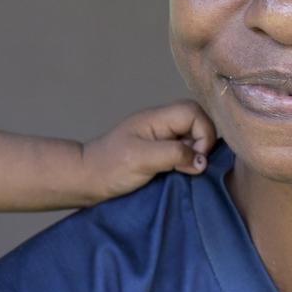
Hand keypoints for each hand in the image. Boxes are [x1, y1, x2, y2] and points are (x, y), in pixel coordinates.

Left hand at [78, 100, 216, 202]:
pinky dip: (187, 160)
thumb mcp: (142, 159)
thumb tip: (202, 160)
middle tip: (192, 164)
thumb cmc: (110, 166)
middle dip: (202, 142)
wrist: (88, 179)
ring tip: (183, 170)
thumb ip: (174, 155)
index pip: (193, 112)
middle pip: (196, 121)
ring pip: (191, 136)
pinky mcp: (159, 152)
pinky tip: (179, 173)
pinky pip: (183, 149)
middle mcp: (161, 124)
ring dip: (194, 153)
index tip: (195, 157)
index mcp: (156, 118)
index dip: (203, 133)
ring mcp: (160, 137)